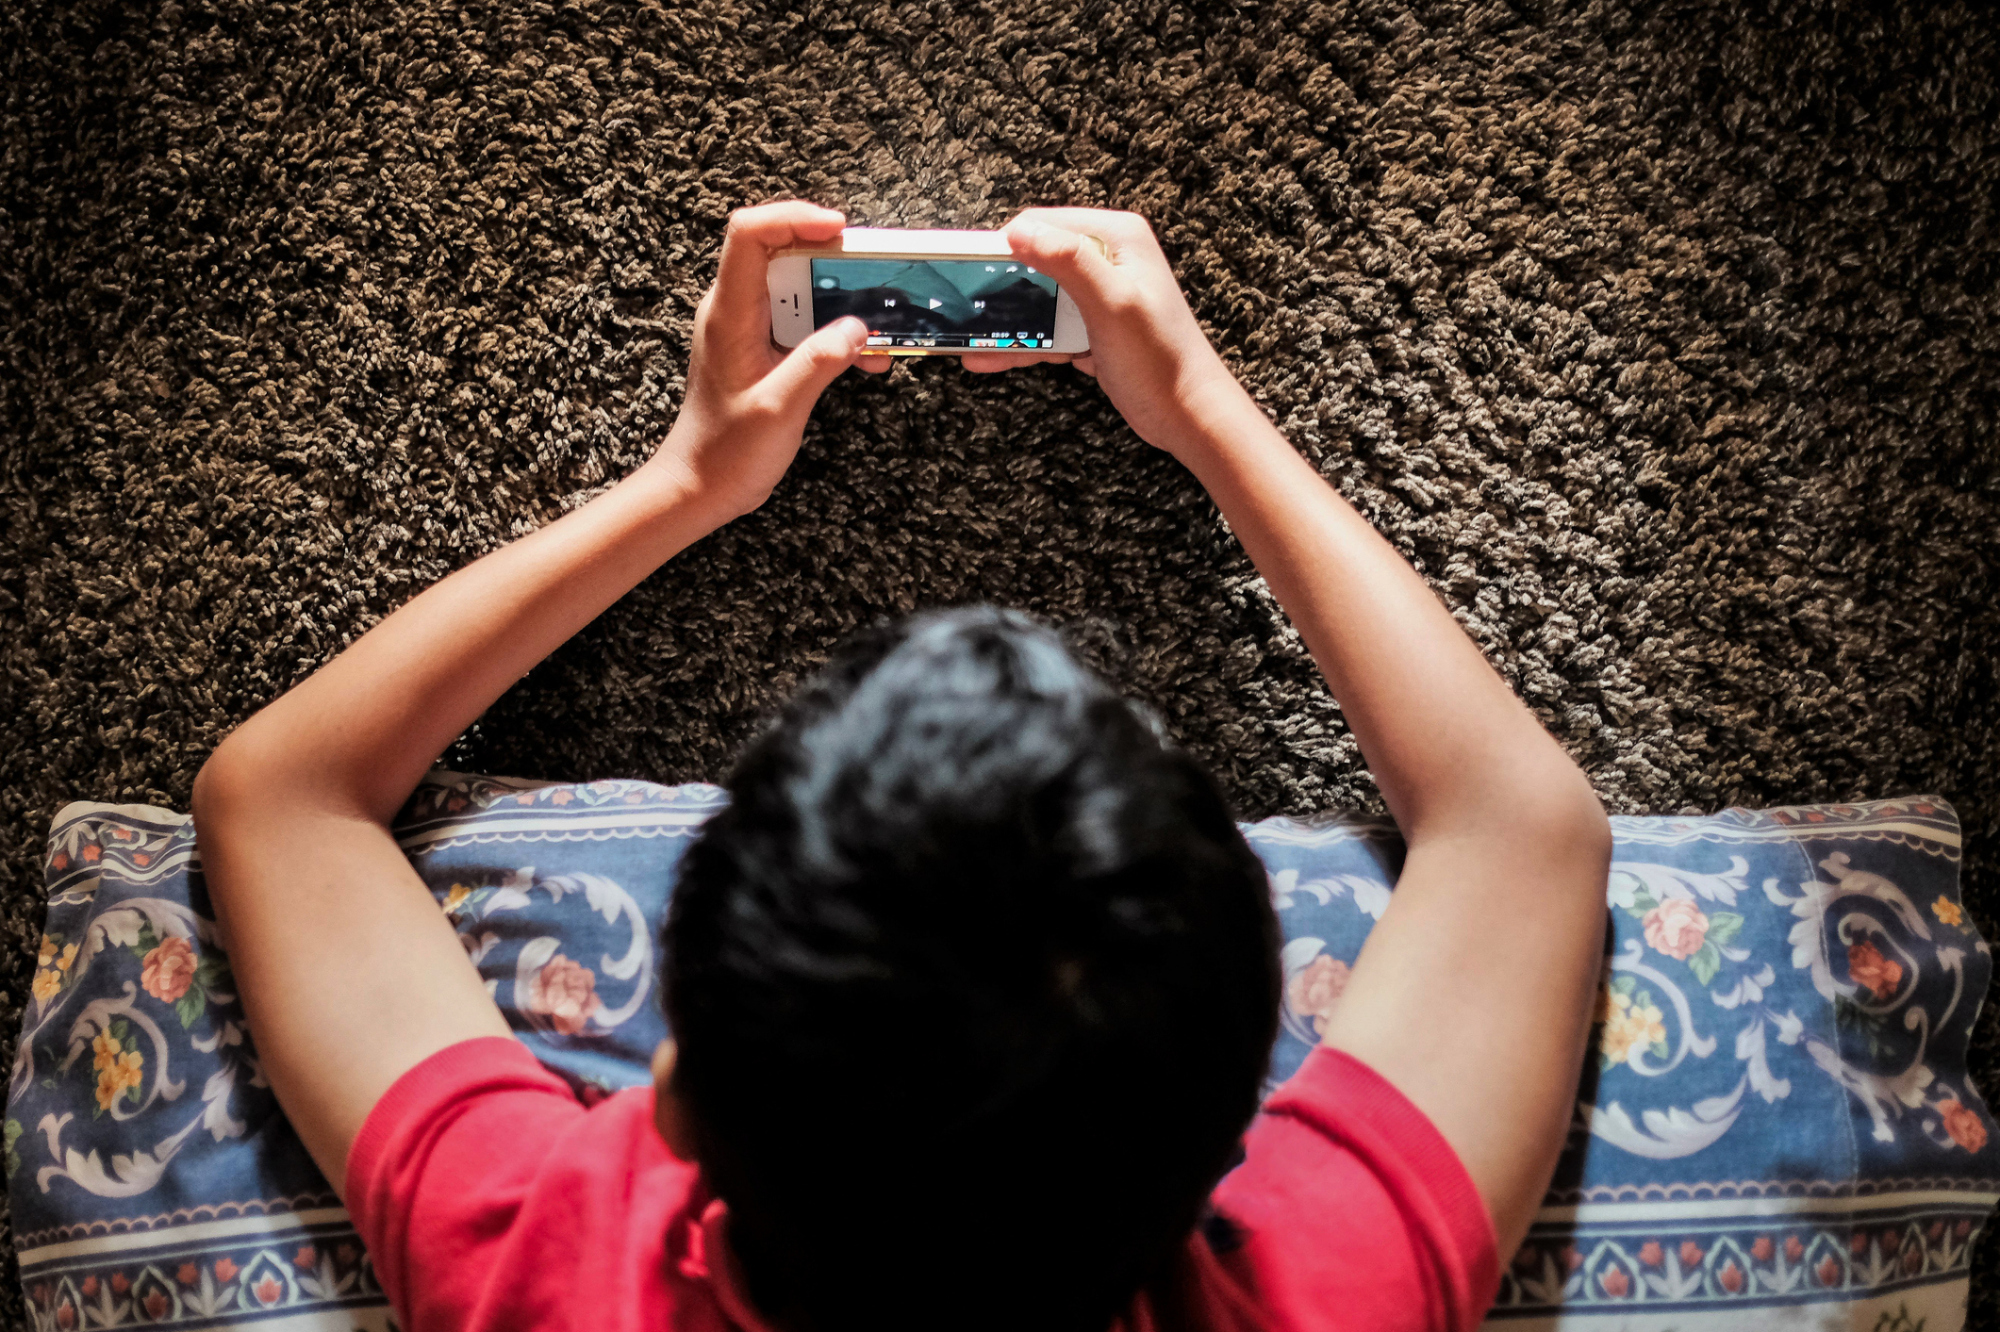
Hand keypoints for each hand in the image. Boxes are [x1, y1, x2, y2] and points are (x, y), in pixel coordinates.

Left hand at [647, 201, 882, 521]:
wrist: (700, 486)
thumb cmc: (727, 453)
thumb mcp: (780, 408)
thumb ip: (820, 362)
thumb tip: (858, 327)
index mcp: (730, 314)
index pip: (750, 234)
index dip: (794, 218)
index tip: (839, 230)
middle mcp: (735, 311)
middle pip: (780, 249)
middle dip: (830, 254)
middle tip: (872, 272)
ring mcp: (749, 327)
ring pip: (797, 285)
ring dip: (840, 295)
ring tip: (877, 320)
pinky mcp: (763, 348)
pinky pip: (802, 318)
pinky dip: (833, 327)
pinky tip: (864, 353)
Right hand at [964, 209, 1250, 456]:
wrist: (1189, 415)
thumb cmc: (1163, 361)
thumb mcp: (1113, 303)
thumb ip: (1069, 261)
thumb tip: (1020, 231)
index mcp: (1117, 238)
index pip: (1043, 224)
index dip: (1005, 247)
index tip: (969, 272)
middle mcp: (1108, 259)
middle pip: (1035, 261)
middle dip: (999, 287)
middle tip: (965, 309)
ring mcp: (1099, 295)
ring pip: (1036, 298)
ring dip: (1006, 319)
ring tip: (968, 338)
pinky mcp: (1093, 327)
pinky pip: (1047, 328)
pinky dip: (1022, 343)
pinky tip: (990, 357)